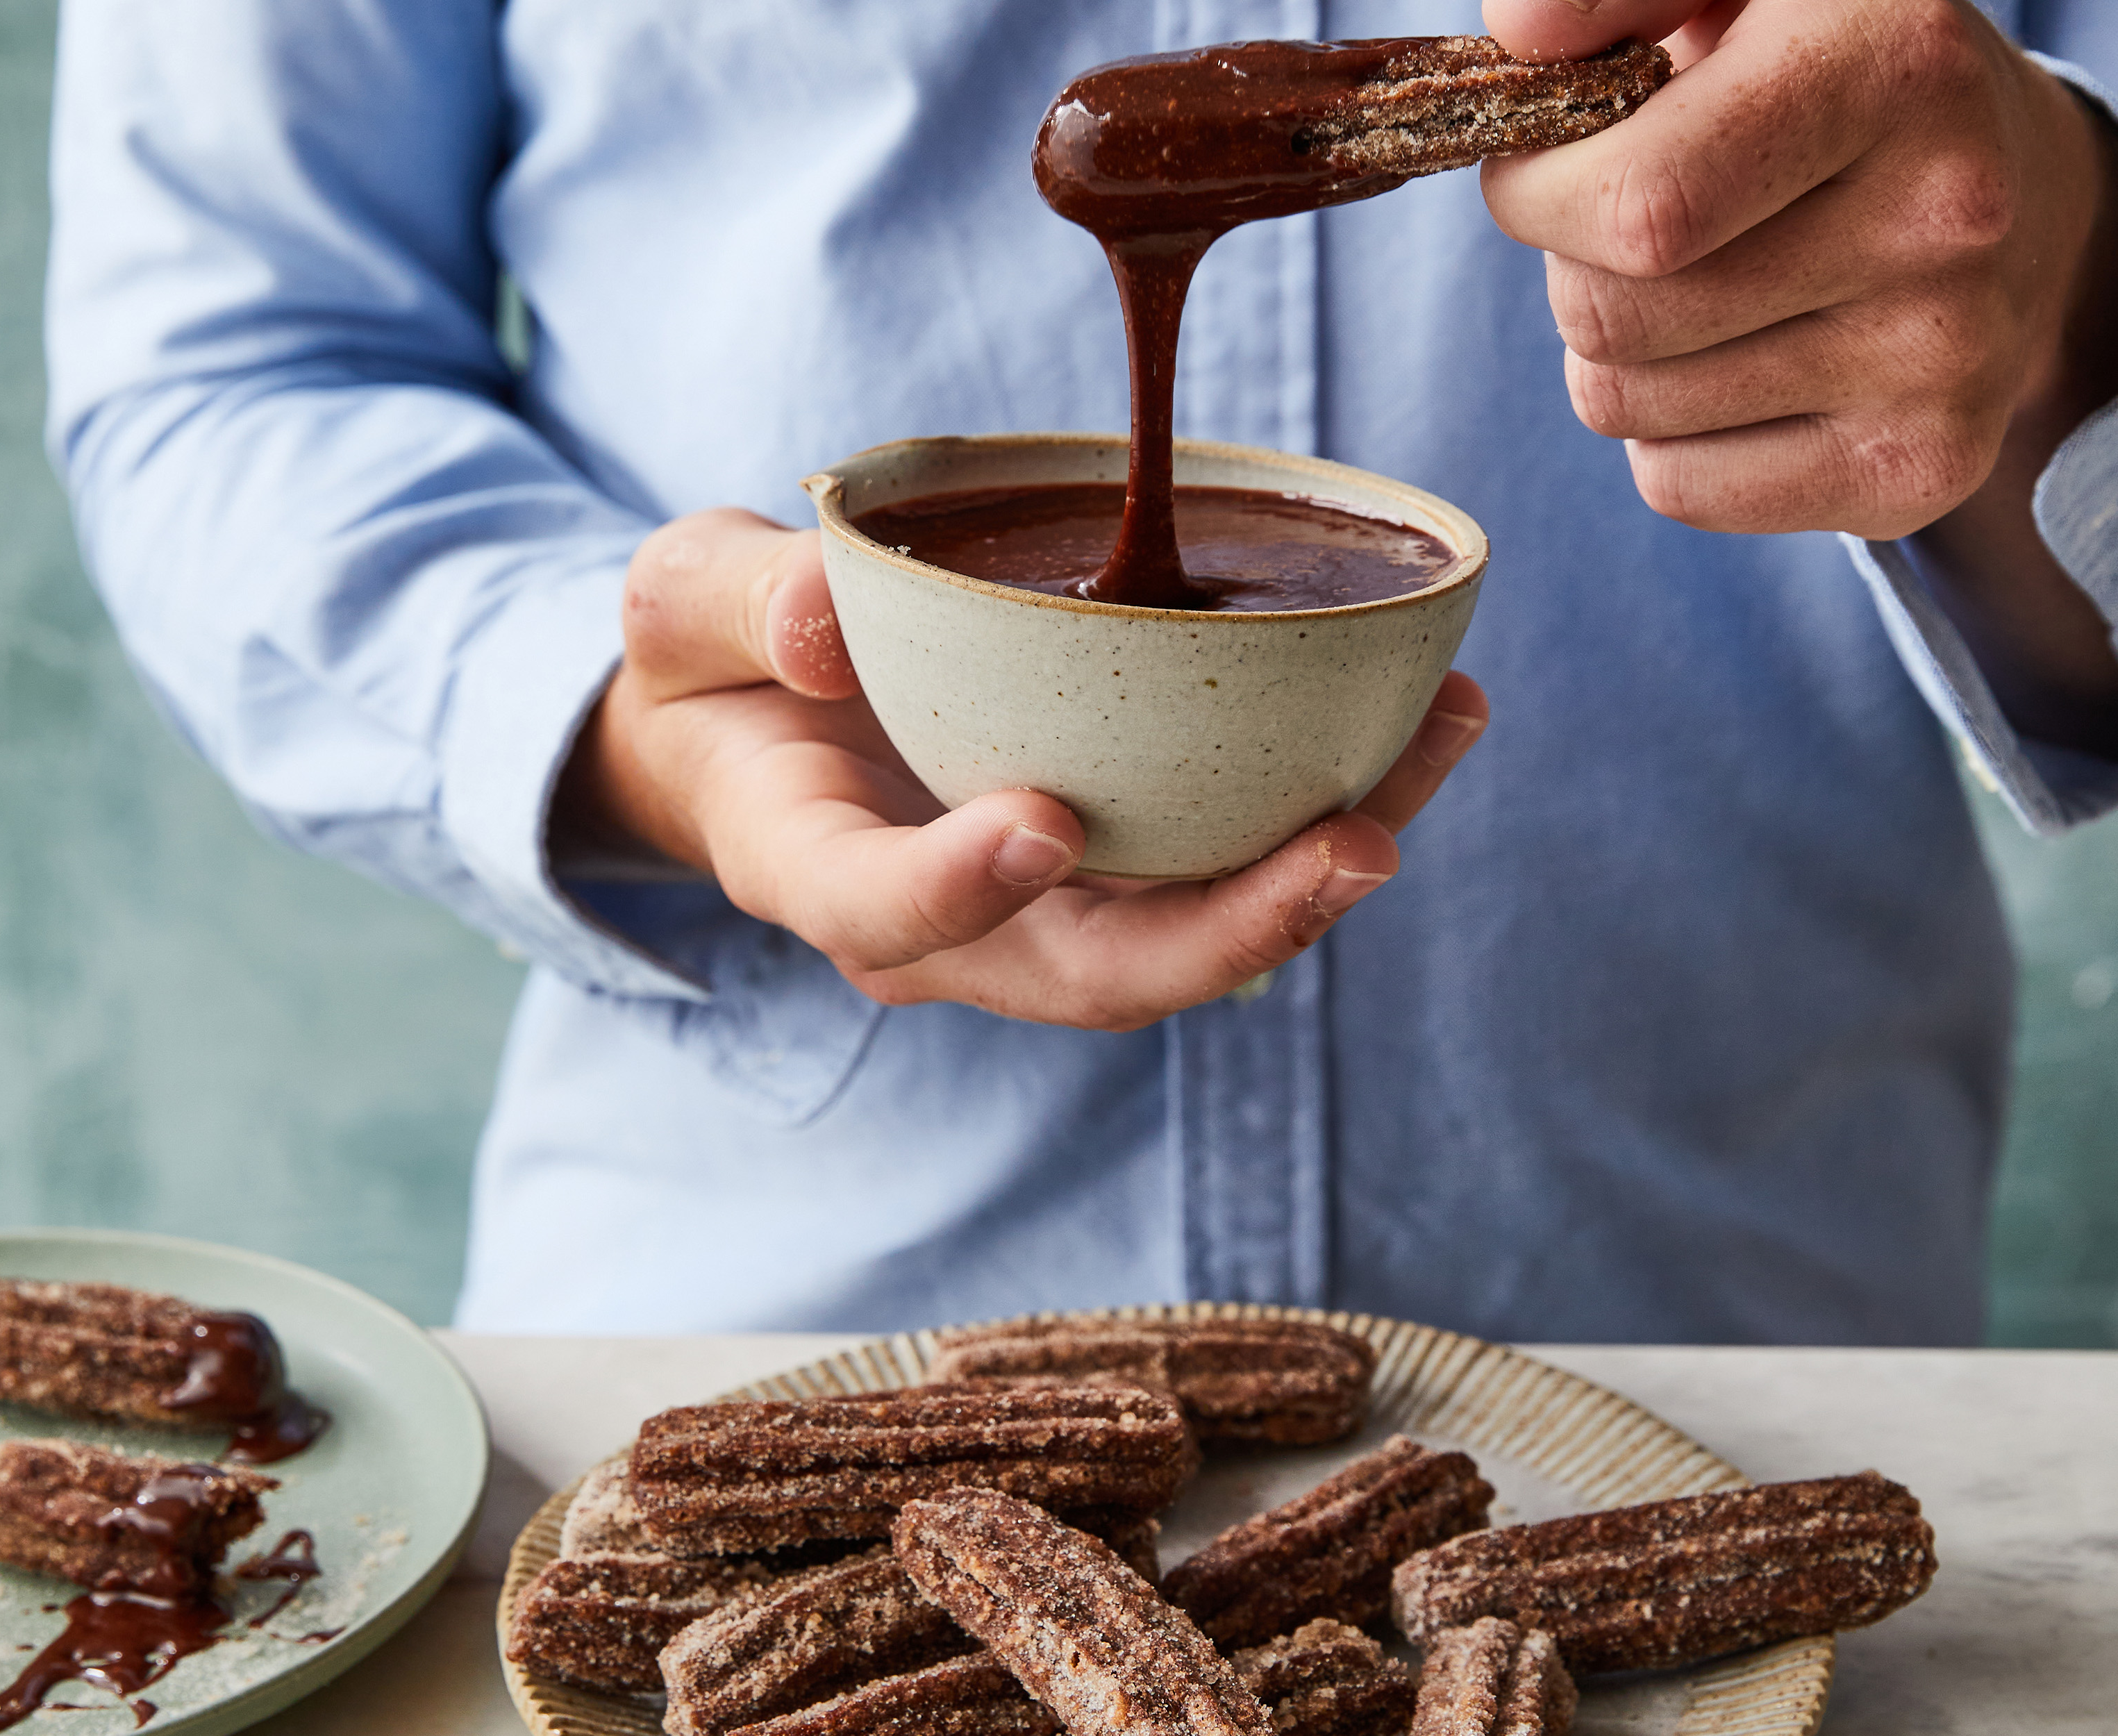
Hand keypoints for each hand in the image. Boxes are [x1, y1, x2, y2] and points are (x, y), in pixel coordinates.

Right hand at [561, 508, 1488, 1030]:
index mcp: (810, 864)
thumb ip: (736, 600)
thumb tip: (823, 622)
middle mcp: (941, 927)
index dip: (957, 891)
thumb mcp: (683, 604)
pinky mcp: (1108, 870)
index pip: (877, 913)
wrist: (754, 725)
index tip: (1040, 824)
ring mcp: (1035, 912)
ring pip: (1185, 935)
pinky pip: (1221, 868)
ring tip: (1439, 737)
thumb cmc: (718, 666)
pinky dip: (1323, 810)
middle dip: (1228, 933)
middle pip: (1089, 976)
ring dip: (1319, 868)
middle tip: (1353, 846)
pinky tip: (1423, 717)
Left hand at [1482, 0, 2117, 749]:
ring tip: (1706, 288)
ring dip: (1617, 356)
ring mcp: (1942, 358)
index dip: (1537, 196)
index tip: (1546, 167)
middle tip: (1643, 227)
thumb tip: (1520, 33)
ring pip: (1623, 406)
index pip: (1635, 204)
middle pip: (1607, 317)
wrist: (2019, 203)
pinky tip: (1746, 365)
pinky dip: (1669, 438)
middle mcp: (1943, 215)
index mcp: (1894, 65)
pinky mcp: (1917, 470)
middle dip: (1574, 272)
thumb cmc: (1827, 82)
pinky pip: (1675, 487)